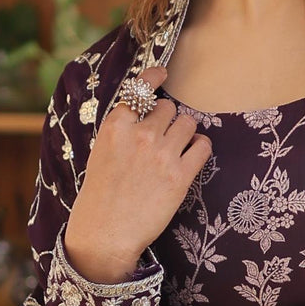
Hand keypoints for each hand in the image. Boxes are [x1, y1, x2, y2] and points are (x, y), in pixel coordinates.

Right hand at [63, 66, 212, 283]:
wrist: (106, 233)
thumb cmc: (101, 195)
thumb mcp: (102, 152)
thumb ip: (122, 129)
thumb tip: (147, 111)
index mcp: (116, 127)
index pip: (140, 90)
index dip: (153, 78)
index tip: (163, 72)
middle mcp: (140, 135)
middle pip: (169, 108)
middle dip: (168, 120)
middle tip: (162, 138)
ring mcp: (162, 154)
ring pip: (189, 123)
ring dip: (186, 132)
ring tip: (177, 148)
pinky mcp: (181, 175)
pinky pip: (203, 146)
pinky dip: (201, 148)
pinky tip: (193, 155)